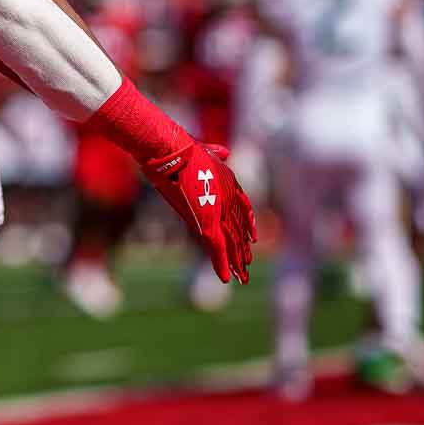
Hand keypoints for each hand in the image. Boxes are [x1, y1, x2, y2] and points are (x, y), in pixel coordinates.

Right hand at [136, 143, 257, 283]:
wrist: (171, 151)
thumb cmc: (180, 146)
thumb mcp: (202, 148)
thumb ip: (214, 152)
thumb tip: (224, 151)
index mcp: (228, 181)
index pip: (242, 208)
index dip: (247, 224)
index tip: (252, 238)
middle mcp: (228, 198)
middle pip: (238, 228)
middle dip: (242, 248)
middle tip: (247, 265)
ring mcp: (219, 210)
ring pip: (231, 241)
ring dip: (236, 261)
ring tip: (244, 277)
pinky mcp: (207, 222)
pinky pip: (217, 247)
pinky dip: (221, 263)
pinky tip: (227, 279)